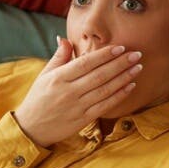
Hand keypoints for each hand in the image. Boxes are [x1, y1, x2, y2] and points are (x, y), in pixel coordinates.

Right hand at [12, 38, 141, 147]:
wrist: (31, 128)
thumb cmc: (38, 98)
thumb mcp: (44, 75)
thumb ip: (59, 57)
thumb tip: (66, 39)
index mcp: (59, 78)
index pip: (86, 63)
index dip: (105, 55)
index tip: (120, 47)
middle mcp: (69, 91)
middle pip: (100, 75)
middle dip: (121, 64)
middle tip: (137, 54)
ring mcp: (77, 106)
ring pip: (105, 90)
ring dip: (124, 78)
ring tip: (138, 68)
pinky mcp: (83, 119)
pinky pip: (105, 106)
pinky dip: (119, 95)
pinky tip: (130, 86)